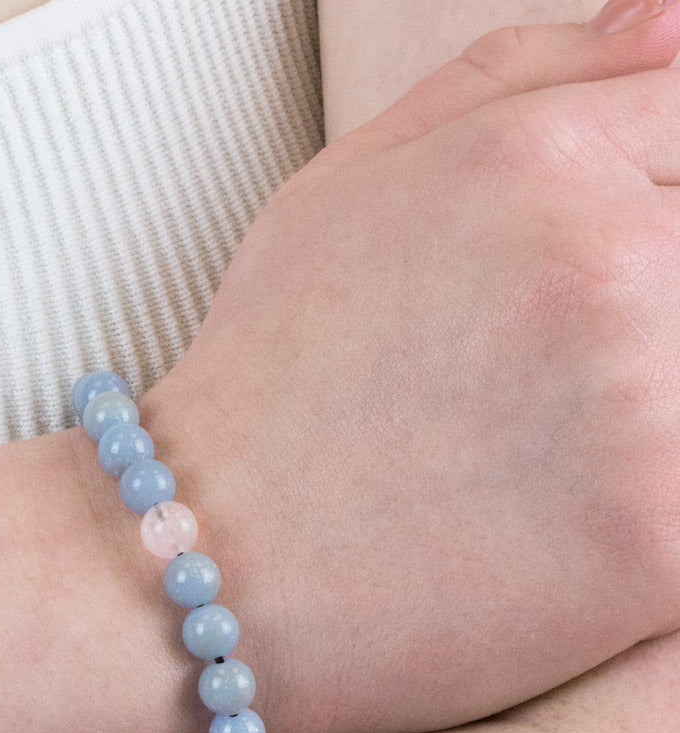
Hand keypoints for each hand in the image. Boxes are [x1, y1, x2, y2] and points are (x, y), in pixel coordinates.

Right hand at [141, 12, 679, 732]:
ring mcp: (647, 409)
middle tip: (538, 373)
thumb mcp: (348, 188)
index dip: (649, 202)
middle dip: (642, 307)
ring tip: (538, 449)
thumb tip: (666, 30)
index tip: (590, 272)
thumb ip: (515, 78)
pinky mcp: (661, 545)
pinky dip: (647, 505)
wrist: (216, 560)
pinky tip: (558, 516)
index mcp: (537, 161)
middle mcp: (608, 266)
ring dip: (646, 403)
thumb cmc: (272, 386)